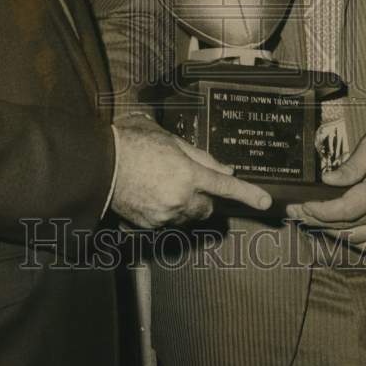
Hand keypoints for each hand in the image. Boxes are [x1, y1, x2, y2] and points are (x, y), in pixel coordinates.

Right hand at [111, 113, 271, 228]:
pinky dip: (164, 210)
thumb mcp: (168, 139)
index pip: (226, 186)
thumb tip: (222, 168)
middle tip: (188, 179)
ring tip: (161, 183)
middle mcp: (180, 199)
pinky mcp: (149, 226)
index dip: (248, 194)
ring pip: (187, 216)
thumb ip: (199, 156)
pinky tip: (149, 194)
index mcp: (188, 174)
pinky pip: (167, 221)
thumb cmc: (131, 143)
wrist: (99, 165)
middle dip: (204, 196)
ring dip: (185, 204)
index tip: (266, 202)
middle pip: (207, 207)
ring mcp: (165, 215)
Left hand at [285, 124, 365, 251]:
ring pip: (356, 240)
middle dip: (316, 221)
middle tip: (294, 211)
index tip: (301, 205)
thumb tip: (326, 180)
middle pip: (346, 228)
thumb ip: (351, 165)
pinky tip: (333, 228)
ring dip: (329, 233)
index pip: (346, 210)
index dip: (320, 211)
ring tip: (308, 219)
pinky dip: (349, 240)